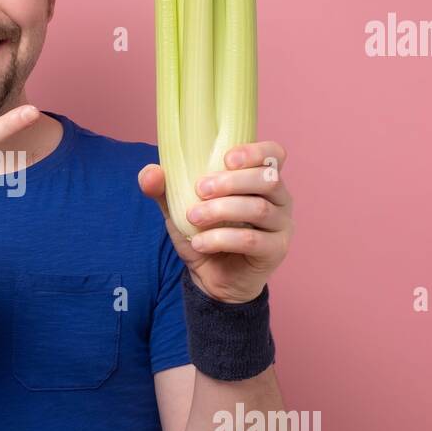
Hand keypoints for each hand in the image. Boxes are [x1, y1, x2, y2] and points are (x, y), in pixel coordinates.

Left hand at [138, 141, 294, 303]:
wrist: (211, 279)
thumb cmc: (203, 234)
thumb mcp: (179, 209)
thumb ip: (164, 189)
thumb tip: (150, 172)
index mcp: (260, 180)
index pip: (273, 154)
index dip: (255, 151)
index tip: (226, 159)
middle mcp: (278, 198)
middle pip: (267, 178)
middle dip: (230, 181)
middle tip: (200, 189)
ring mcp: (281, 225)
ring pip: (259, 208)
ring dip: (221, 210)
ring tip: (193, 218)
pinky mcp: (276, 250)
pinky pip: (251, 239)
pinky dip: (221, 239)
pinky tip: (199, 243)